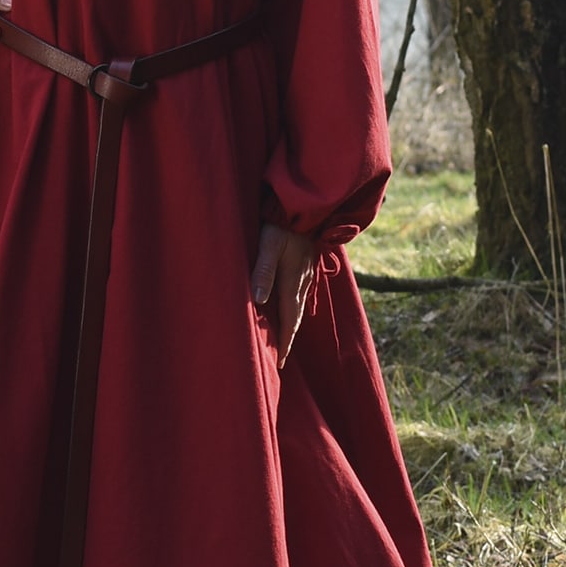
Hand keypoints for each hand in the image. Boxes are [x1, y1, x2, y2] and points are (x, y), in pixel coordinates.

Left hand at [251, 222, 316, 367]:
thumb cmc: (281, 224)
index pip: (289, 319)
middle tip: (282, 357)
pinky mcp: (306, 263)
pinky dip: (295, 305)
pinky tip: (290, 304)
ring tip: (285, 336)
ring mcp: (306, 272)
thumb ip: (263, 271)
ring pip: (299, 303)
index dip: (284, 341)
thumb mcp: (269, 245)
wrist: (305, 204)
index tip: (281, 362)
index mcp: (293, 281)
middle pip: (296, 315)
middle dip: (289, 337)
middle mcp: (302, 281)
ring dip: (292, 322)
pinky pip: (301, 291)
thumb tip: (259, 302)